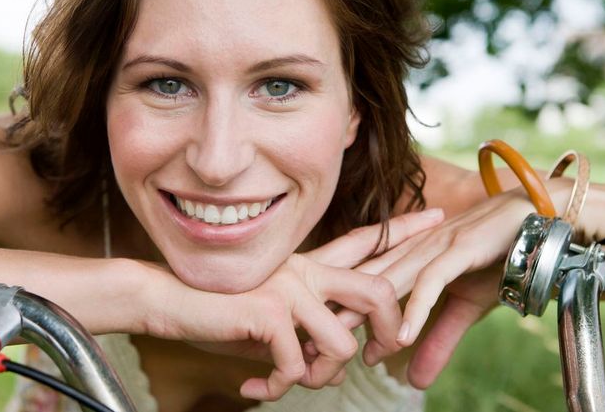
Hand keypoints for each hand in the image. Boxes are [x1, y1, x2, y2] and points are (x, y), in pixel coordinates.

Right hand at [139, 210, 441, 400]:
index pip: (363, 241)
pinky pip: (299, 365)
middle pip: (377, 289)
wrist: (166, 301)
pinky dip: (281, 387)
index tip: (438, 217)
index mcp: (306, 265)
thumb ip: (304, 330)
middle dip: (392, 328)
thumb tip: (331, 365)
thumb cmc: (216, 311)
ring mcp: (288, 288)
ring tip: (292, 379)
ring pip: (341, 342)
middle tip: (385, 354)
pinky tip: (256, 386)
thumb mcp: (269, 319)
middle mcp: (304, 270)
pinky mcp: (269, 311)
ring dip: (322, 375)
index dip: (403, 230)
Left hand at [332, 190, 536, 386]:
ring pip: (390, 283)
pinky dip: (416, 308)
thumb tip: (415, 382)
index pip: (364, 287)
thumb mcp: (462, 308)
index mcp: (406, 257)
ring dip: (365, 315)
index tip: (314, 342)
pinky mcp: (458, 251)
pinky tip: (402, 335)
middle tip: (310, 346)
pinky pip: (432, 282)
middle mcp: (412, 250)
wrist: (534, 221)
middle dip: (336, 314)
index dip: (338, 311)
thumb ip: (437, 340)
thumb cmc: (495, 259)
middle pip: (365, 285)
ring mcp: (432, 248)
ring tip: (342, 345)